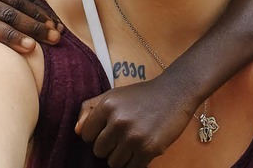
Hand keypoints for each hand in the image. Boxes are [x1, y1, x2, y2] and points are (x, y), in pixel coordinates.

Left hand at [76, 79, 194, 167]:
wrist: (176, 91)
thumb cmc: (143, 95)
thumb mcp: (115, 94)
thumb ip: (90, 108)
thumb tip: (76, 131)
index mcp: (107, 105)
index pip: (85, 135)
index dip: (98, 133)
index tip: (111, 127)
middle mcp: (118, 120)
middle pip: (99, 151)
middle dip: (110, 146)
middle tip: (125, 134)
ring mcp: (133, 136)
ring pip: (113, 163)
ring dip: (123, 155)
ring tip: (135, 140)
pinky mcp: (148, 149)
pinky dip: (136, 162)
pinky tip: (143, 147)